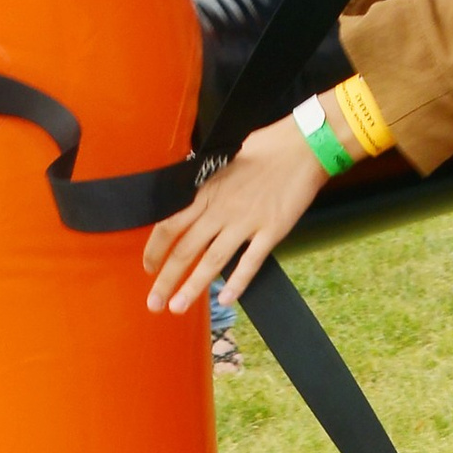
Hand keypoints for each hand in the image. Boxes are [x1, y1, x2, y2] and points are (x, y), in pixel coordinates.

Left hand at [144, 116, 323, 314]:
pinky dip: (237, 282)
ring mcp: (246, 221)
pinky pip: (250, 261)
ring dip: (192, 287)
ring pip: (212, 261)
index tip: (148, 268)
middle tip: (154, 302)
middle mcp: (221, 209)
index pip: (169, 226)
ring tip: (177, 307)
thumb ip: (207, 183)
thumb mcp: (224, 160)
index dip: (155, 250)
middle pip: (184, 250)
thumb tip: (193, 194)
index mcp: (206, 191)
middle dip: (166, 279)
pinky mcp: (271, 229)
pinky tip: (226, 299)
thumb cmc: (266, 147)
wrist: (303, 145)